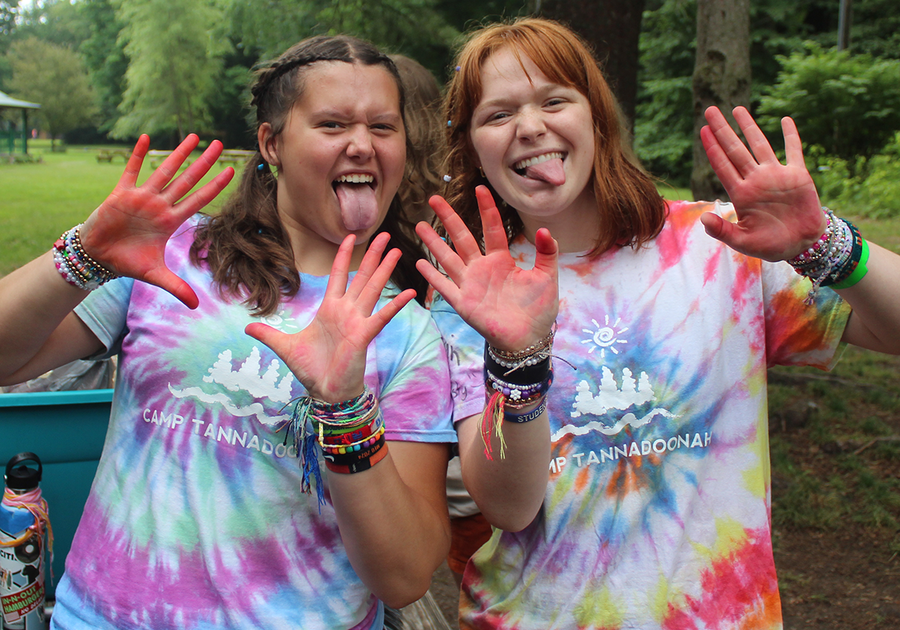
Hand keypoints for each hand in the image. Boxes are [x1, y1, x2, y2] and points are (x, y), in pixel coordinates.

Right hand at [80, 134, 233, 308]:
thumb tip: (196, 307)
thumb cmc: (128, 261)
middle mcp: (160, 205)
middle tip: (220, 144)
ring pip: (165, 170)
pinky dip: (138, 155)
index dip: (214, 186)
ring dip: (178, 153)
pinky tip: (148, 138)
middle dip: (203, 162)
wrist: (99, 256)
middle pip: (187, 179)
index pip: (199, 200)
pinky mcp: (120, 194)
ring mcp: (142, 197)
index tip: (230, 171)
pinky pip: (131, 170)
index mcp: (170, 221)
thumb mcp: (155, 275)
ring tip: (193, 136)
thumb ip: (177, 287)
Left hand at [245, 233, 415, 402]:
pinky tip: (409, 293)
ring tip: (397, 252)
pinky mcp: (364, 335)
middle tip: (385, 235)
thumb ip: (269, 334)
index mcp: (330, 310)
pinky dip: (395, 304)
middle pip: (362, 277)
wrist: (325, 392)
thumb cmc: (311, 370)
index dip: (344, 256)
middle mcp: (347, 311)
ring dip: (385, 270)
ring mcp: (358, 321)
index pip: (338, 276)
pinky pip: (382, 316)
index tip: (350, 236)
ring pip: (373, 289)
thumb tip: (247, 328)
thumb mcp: (285, 347)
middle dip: (373, 256)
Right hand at [415, 185, 558, 350]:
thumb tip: (545, 229)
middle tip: (434, 199)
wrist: (529, 339)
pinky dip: (432, 276)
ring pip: (448, 258)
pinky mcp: (464, 303)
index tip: (480, 188)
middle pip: (462, 238)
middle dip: (448, 218)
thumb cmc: (538, 309)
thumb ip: (547, 253)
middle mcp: (482, 269)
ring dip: (433, 243)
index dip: (486, 209)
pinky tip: (420, 263)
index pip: (491, 229)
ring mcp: (470, 285)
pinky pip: (445, 286)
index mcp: (501, 260)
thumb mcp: (547, 277)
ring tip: (419, 225)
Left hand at [700, 106, 825, 260]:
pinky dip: (790, 136)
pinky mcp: (797, 176)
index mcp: (741, 194)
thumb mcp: (743, 241)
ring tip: (737, 109)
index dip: (712, 148)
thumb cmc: (770, 245)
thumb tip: (703, 218)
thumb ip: (723, 231)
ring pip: (759, 145)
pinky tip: (784, 120)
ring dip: (749, 127)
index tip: (702, 130)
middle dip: (722, 130)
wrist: (801, 245)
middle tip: (710, 110)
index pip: (722, 166)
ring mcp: (776, 176)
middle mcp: (755, 180)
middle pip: (735, 149)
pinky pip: (793, 151)